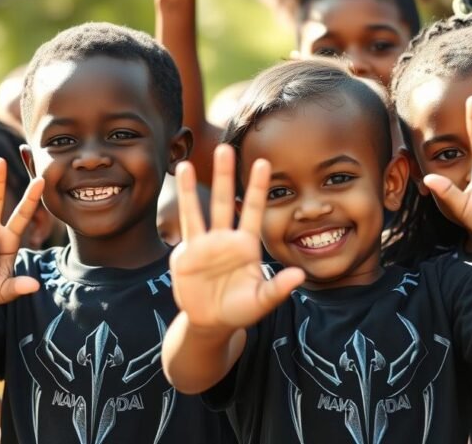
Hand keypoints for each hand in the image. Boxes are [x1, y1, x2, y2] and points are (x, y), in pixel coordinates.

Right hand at [170, 145, 304, 330]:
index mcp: (246, 246)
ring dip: (190, 189)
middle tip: (224, 148)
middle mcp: (224, 239)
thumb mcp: (261, 301)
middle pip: (224, 202)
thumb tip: (299, 276)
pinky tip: (171, 205)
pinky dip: (179, 214)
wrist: (210, 322)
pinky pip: (183, 232)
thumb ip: (278, 288)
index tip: (263, 162)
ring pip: (197, 211)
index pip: (254, 211)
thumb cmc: (239, 309)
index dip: (259, 188)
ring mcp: (203, 246)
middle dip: (224, 176)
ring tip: (184, 165)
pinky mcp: (185, 256)